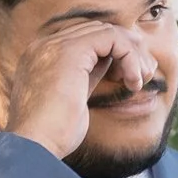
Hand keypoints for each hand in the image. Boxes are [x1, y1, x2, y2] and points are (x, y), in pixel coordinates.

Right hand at [0, 18, 155, 158]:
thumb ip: (87, 76)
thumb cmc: (52, 135)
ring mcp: (54, 45)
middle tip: (143, 75)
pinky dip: (129, 57)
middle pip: (98, 30)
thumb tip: (112, 64)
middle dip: (127, 50)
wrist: (33, 147)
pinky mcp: (70, 51)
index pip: (86, 39)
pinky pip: (112, 38)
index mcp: (41, 56)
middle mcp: (44, 45)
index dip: (113, 53)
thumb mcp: (73, 100)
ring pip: (107, 32)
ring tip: (139, 81)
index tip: (130, 77)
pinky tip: (132, 81)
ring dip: (132, 54)